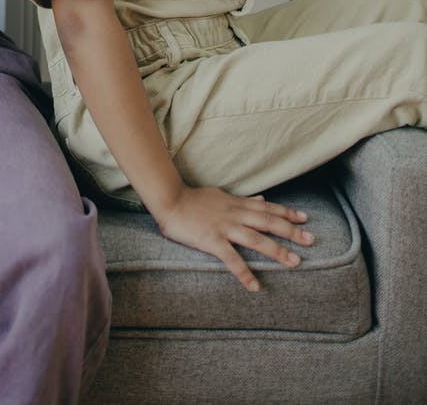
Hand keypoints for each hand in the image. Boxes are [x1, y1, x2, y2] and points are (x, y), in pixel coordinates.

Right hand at [154, 184, 314, 290]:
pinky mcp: (212, 241)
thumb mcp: (221, 195)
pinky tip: (255, 286)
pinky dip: (244, 272)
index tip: (305, 218)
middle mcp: (235, 214)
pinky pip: (231, 259)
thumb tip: (262, 199)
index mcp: (237, 203)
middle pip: (268, 222)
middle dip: (291, 231)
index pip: (267, 208)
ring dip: (276, 251)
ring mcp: (225, 227)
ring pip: (256, 239)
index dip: (287, 212)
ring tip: (295, 262)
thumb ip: (243, 200)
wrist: (170, 199)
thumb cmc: (194, 198)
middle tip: (311, 239)